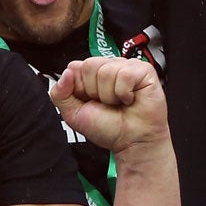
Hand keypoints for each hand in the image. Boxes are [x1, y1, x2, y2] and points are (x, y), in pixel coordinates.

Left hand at [51, 56, 168, 157]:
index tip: (89, 101)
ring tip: (119, 102)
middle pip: (90, 66)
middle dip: (95, 91)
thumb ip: (60, 94)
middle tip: (106, 103)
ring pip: (107, 71)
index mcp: (92, 75)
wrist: (131, 140)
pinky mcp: (144, 71)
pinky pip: (125, 75)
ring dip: (111, 95)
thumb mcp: (73, 114)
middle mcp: (109, 68)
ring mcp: (128, 67)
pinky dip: (125, 93)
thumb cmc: (109, 128)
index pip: (76, 66)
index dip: (80, 87)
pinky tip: (130, 99)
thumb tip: (66, 72)